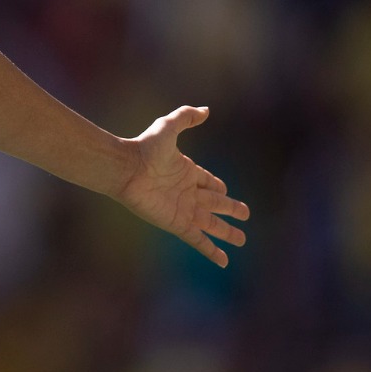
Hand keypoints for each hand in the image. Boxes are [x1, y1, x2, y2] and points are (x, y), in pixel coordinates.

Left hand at [114, 106, 248, 266]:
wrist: (125, 169)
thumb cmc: (144, 148)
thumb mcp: (168, 127)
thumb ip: (186, 117)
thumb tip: (206, 110)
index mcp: (187, 172)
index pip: (208, 182)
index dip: (217, 186)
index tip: (225, 190)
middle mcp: (187, 192)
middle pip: (214, 204)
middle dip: (230, 209)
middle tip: (245, 215)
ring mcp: (183, 209)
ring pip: (211, 224)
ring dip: (226, 232)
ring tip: (242, 239)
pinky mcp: (177, 223)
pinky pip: (198, 240)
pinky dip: (211, 250)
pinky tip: (223, 261)